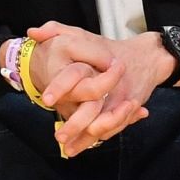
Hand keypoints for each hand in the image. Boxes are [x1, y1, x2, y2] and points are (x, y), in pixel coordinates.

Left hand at [23, 24, 169, 157]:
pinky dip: (96, 139)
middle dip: (75, 125)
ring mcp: (121, 100)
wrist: (147, 57)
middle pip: (92, 108)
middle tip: (59, 137)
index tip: (48, 99)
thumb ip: (57, 30)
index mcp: (98, 63)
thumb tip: (32, 32)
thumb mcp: (82, 35)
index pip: (77, 76)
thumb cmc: (110, 48)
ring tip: (68, 149)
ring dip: (85, 139)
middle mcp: (112, 84)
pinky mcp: (127, 111)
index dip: (62, 87)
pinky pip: (111, 129)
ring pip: (102, 124)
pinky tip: (79, 147)